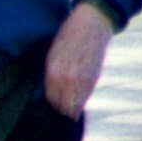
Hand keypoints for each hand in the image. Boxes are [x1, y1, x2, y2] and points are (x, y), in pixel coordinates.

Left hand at [46, 3, 116, 118]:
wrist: (92, 23)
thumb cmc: (68, 37)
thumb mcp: (52, 55)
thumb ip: (50, 74)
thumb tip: (49, 92)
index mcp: (53, 72)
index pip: (50, 99)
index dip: (49, 107)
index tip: (47, 112)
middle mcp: (67, 78)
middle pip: (61, 106)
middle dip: (58, 112)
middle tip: (55, 117)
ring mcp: (82, 79)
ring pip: (74, 105)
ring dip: (69, 111)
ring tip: (65, 116)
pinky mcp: (94, 77)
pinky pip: (85, 97)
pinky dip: (79, 103)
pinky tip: (75, 107)